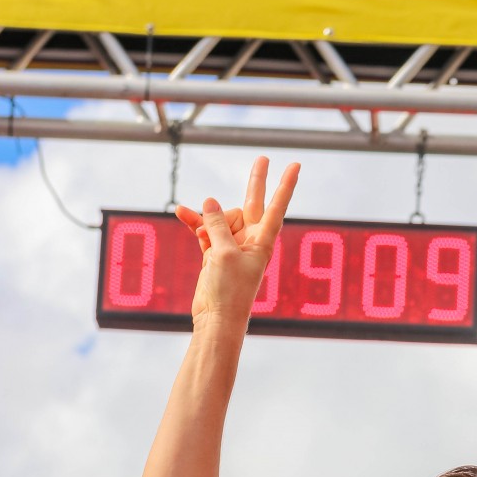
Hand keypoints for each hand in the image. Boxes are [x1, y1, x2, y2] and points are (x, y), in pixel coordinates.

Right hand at [175, 156, 299, 328]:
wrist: (216, 318)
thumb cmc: (228, 290)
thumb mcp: (223, 252)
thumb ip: (217, 224)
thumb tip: (210, 201)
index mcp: (263, 241)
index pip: (276, 206)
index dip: (285, 185)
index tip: (295, 165)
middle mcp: (250, 241)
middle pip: (251, 204)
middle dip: (255, 182)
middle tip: (263, 158)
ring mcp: (232, 246)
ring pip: (219, 219)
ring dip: (205, 219)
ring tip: (197, 227)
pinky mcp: (215, 254)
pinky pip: (205, 231)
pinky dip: (195, 224)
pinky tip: (181, 213)